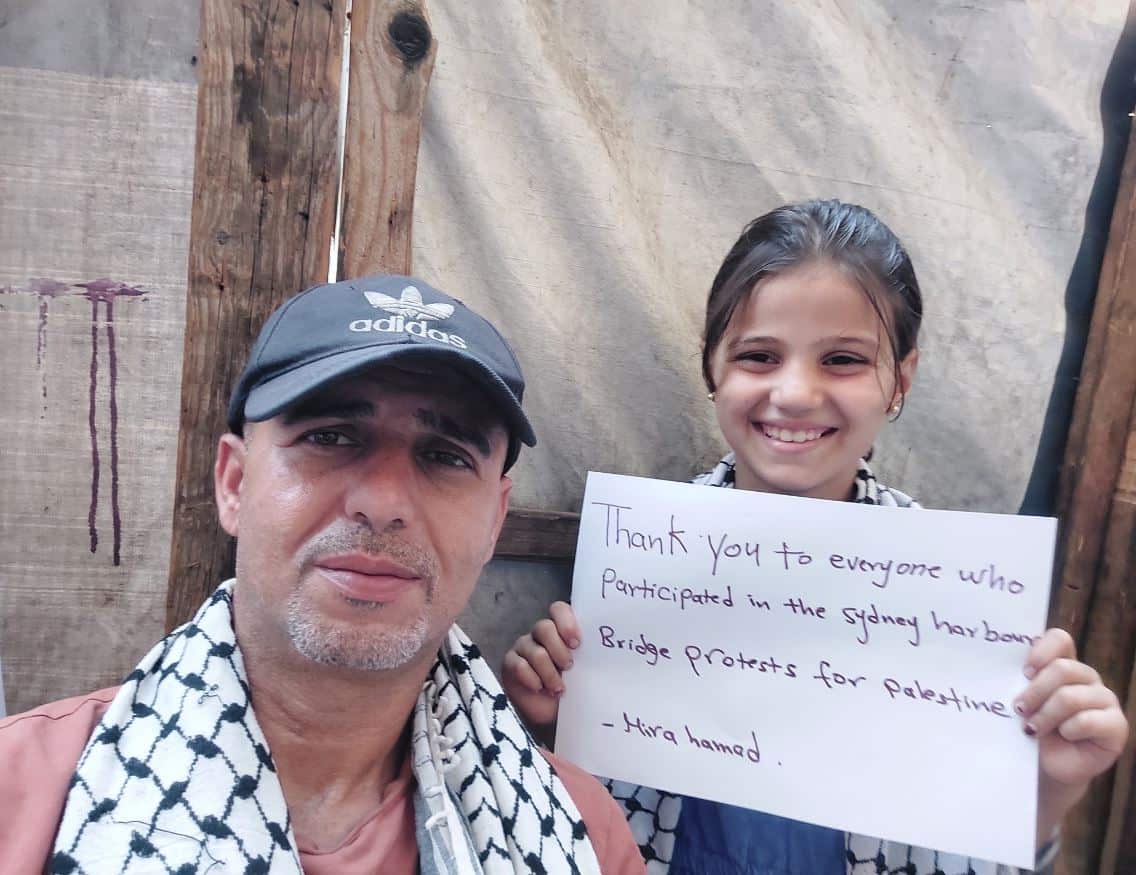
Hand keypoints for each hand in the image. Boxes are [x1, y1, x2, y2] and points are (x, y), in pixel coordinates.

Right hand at [502, 601, 581, 733]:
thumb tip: (608, 651)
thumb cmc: (572, 688)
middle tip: (569, 667)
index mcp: (561, 629)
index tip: (577, 643)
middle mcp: (540, 633)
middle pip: (544, 627)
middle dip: (558, 649)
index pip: (559, 610)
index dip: (566, 622)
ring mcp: (524, 646)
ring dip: (549, 673)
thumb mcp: (585, 670)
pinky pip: (519, 666)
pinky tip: (540, 689)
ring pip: (534, 651)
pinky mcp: (510, 662)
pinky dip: (532, 679)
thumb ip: (590, 656)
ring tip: (559, 689)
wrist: (551, 713)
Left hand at [1014, 628, 1129, 843]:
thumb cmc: (1030, 729)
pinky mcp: (1116, 725)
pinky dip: (1069, 729)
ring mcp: (1104, 700)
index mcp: (1062, 664)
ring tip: (1031, 729)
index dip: (1041, 650)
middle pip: (1062, 668)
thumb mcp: (1021, 702)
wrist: (1045, 767)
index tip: (1023, 671)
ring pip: (1071, 696)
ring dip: (1045, 715)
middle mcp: (1086, 677)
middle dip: (1035, 691)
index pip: (1059, 639)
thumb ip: (1018, 682)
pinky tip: (1063, 736)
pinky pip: (1089, 720)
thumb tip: (995, 665)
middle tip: (1018, 708)